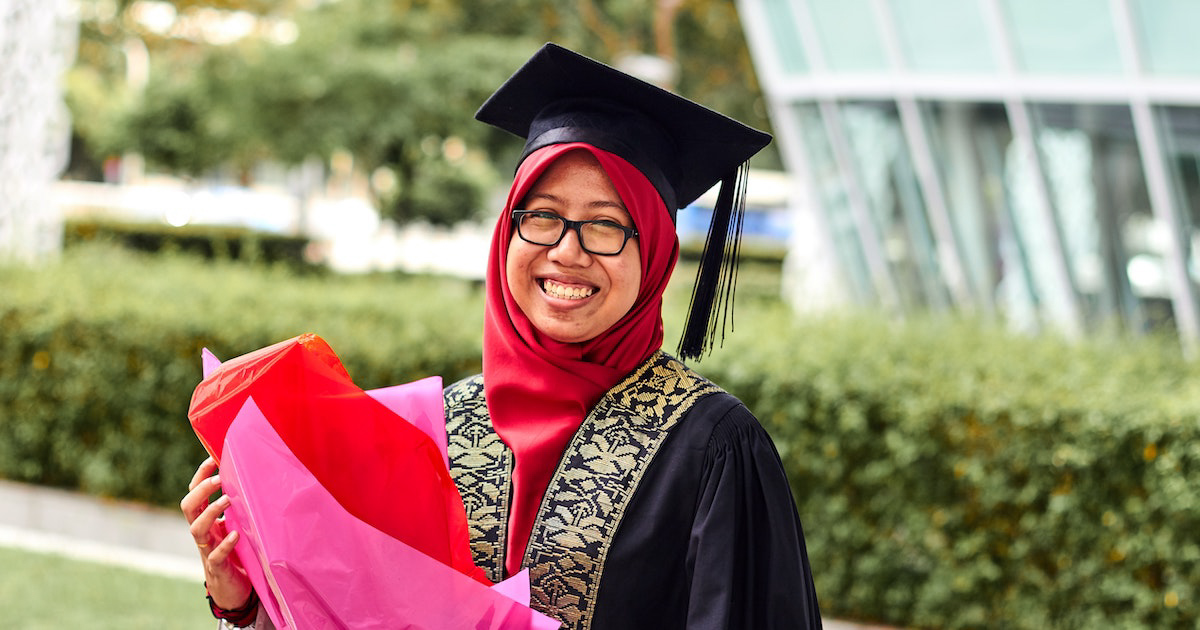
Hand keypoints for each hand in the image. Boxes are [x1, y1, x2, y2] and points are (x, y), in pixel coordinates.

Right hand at [180, 456, 253, 610]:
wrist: (233, 590)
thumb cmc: (236, 553)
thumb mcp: (236, 526)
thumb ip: (239, 509)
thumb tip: (254, 481)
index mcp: (207, 521)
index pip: (195, 493)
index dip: (200, 476)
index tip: (212, 458)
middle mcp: (204, 533)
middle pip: (188, 507)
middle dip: (201, 490)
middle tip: (219, 479)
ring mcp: (208, 550)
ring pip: (196, 529)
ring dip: (211, 512)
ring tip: (227, 500)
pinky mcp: (218, 568)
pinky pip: (215, 556)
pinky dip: (225, 544)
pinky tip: (236, 534)